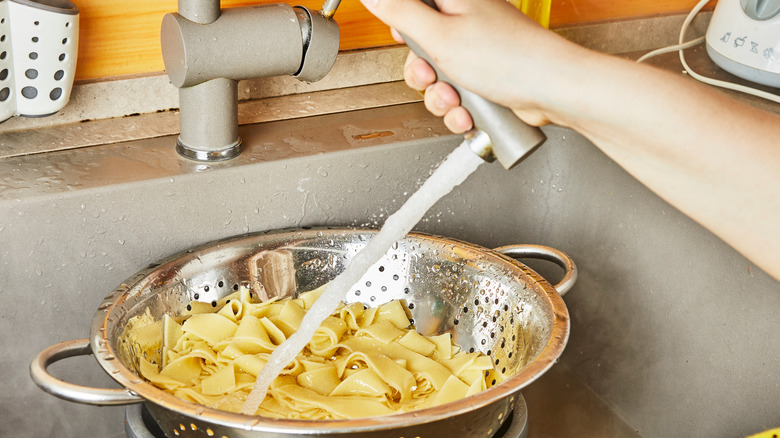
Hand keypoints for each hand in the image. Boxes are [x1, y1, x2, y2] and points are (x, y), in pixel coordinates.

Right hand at [361, 0, 577, 132]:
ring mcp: (477, 51)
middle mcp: (465, 21)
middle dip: (422, 74)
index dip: (402, 28)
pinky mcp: (486, 78)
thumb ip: (401, 13)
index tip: (407, 42)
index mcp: (454, 0)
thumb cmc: (510, 59)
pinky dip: (458, 109)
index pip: (411, 8)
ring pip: (437, 77)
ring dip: (440, 98)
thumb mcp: (440, 36)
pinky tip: (468, 114)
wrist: (552, 91)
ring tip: (457, 102)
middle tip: (433, 78)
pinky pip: (457, 95)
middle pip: (420, 48)